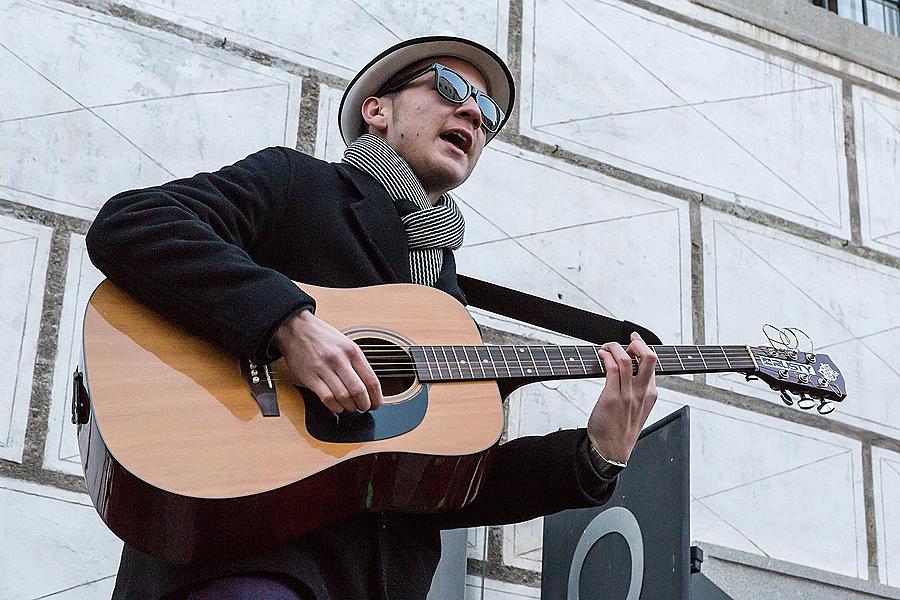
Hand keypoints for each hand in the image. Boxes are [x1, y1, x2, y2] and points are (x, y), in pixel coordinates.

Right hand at [274, 310, 382, 413]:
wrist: (296, 328)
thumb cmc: (323, 337)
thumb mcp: (346, 343)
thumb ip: (357, 363)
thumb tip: (369, 386)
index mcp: (352, 351)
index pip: (371, 380)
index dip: (377, 397)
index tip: (376, 404)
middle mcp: (339, 359)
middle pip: (359, 391)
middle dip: (365, 404)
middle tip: (364, 407)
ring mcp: (323, 369)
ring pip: (343, 397)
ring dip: (350, 407)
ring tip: (351, 407)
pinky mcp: (310, 377)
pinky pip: (327, 398)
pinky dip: (335, 407)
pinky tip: (337, 406)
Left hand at [586, 332, 657, 462]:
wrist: (611, 450)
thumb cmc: (621, 429)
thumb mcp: (639, 409)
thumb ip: (639, 390)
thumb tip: (629, 369)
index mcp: (651, 394)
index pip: (653, 363)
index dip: (643, 348)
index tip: (633, 342)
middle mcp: (642, 393)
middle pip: (649, 357)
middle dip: (637, 343)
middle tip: (625, 342)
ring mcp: (627, 395)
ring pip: (626, 359)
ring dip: (614, 347)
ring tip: (607, 347)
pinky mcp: (611, 398)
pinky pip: (611, 369)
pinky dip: (605, 357)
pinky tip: (601, 356)